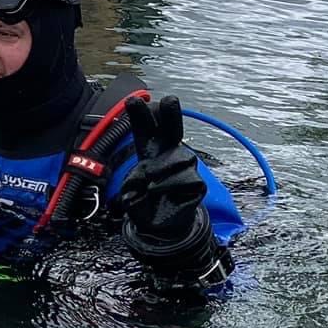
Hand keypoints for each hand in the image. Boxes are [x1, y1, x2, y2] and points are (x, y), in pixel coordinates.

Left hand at [118, 95, 226, 289]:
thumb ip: (133, 182)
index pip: (146, 130)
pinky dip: (169, 184)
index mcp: (151, 151)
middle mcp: (170, 153)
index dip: (139, 115)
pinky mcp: (197, 182)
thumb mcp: (130, 192)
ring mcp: (186, 166)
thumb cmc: (145, 202)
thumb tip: (146, 172)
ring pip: (179, 157)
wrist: (160, 226)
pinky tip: (158, 190)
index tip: (132, 100)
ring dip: (160, 170)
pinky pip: (186, 177)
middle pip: (172, 128)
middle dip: (171, 113)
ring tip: (148, 183)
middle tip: (169, 100)